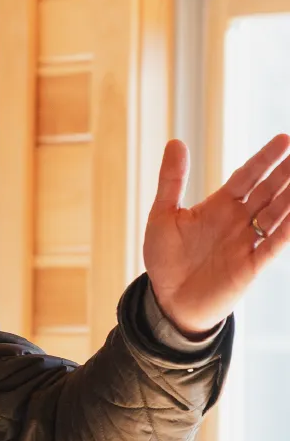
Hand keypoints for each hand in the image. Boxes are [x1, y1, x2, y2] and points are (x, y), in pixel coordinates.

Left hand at [144, 135, 289, 335]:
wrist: (168, 300)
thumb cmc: (165, 258)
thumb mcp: (162, 215)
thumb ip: (172, 180)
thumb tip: (175, 141)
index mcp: (219, 206)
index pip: (247, 176)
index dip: (265, 159)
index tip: (284, 139)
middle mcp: (237, 221)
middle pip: (268, 191)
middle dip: (286, 172)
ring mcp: (246, 242)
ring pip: (277, 214)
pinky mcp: (250, 266)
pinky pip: (273, 245)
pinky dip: (287, 231)